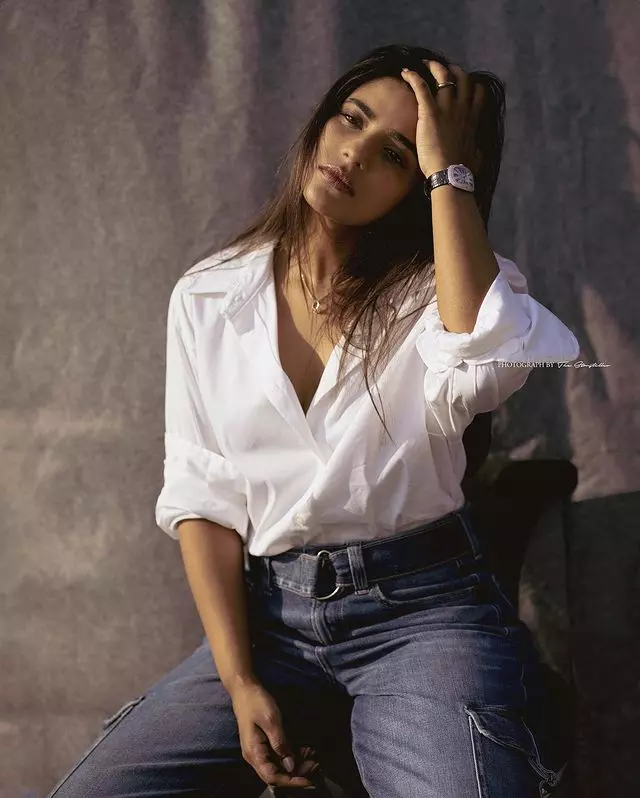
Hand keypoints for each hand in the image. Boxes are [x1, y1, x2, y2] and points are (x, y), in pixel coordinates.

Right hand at [230, 681, 319, 788]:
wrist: (245, 689)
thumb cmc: (256, 703)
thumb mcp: (271, 721)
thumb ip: (280, 743)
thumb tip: (291, 765)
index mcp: (254, 753)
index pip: (272, 777)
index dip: (291, 781)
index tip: (308, 781)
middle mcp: (255, 756)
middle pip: (277, 773)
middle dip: (297, 772)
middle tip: (315, 765)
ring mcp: (260, 750)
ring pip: (279, 765)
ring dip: (296, 763)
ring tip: (313, 757)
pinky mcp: (264, 743)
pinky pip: (278, 754)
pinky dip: (292, 754)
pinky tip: (305, 750)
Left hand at [400, 59, 485, 178]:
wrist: (450, 174)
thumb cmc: (463, 169)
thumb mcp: (476, 156)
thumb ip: (475, 148)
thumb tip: (477, 151)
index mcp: (473, 118)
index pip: (478, 92)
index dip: (471, 85)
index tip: (463, 84)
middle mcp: (462, 108)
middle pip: (462, 78)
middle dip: (453, 70)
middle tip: (442, 69)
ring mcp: (447, 108)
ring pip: (443, 75)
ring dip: (434, 67)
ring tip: (425, 64)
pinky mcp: (430, 112)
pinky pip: (422, 87)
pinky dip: (413, 76)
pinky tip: (406, 72)